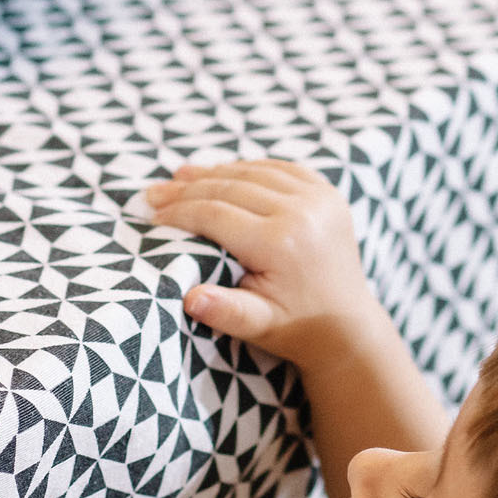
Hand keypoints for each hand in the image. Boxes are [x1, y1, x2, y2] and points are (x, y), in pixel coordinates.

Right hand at [144, 159, 386, 369]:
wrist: (347, 326)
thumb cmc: (295, 328)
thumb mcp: (258, 326)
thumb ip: (225, 311)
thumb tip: (190, 298)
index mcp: (282, 243)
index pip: (215, 215)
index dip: (178, 213)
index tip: (151, 216)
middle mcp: (303, 212)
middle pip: (230, 187)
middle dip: (186, 190)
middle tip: (152, 193)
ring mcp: (320, 198)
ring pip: (252, 172)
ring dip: (213, 173)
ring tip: (179, 176)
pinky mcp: (328, 194)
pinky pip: (280, 169)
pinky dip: (248, 168)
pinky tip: (222, 172)